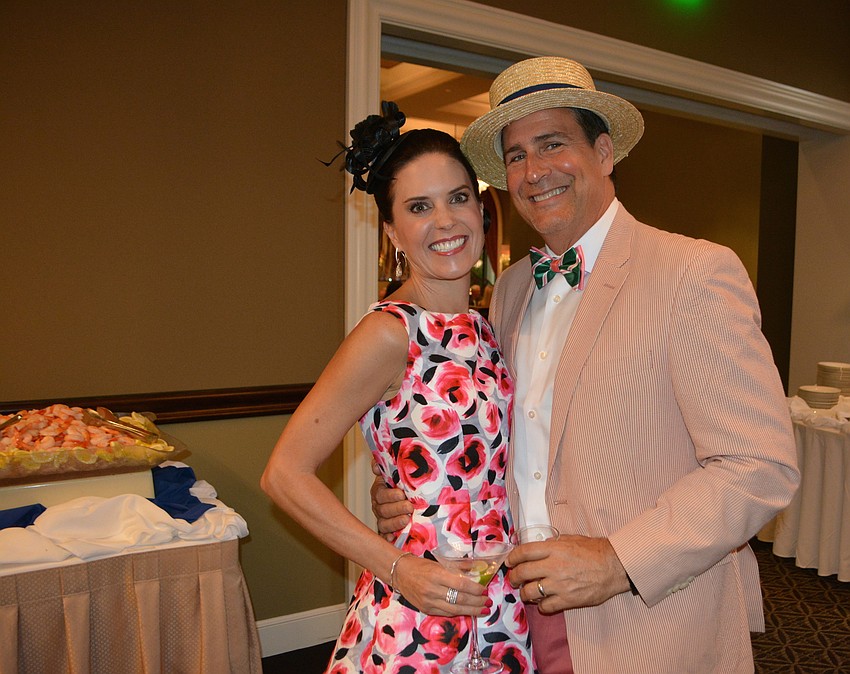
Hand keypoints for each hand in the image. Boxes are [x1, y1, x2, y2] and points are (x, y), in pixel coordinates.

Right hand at [370, 461, 412, 539]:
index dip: (390, 495)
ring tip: (407, 520)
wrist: (413, 499)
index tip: (401, 494)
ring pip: (383, 524)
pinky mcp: (387, 532)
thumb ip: (386, 465)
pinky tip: (393, 538)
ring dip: (395, 523)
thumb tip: (375, 466)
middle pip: (383, 509)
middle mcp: (379, 506)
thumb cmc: (405, 485)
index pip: (380, 493)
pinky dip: (388, 537)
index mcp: (380, 491)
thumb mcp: (397, 473)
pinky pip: (385, 536)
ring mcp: (382, 519)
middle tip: (409, 507)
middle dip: (396, 508)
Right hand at [393, 554, 488, 616]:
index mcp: (437, 575)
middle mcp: (432, 590)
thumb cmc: (421, 565)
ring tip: (483, 610)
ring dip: (471, 611)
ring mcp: (429, 602)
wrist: (400, 573)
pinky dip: (459, 613)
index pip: (461, 585)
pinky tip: (468, 611)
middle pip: (460, 599)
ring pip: (455, 610)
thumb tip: (477, 570)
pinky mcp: (426, 610)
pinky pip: (446, 613)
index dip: (476, 589)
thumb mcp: (439, 562)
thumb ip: (458, 567)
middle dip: (477, 602)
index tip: (485, 590)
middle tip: (488, 602)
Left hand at [506, 535, 630, 612]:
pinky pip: (545, 607)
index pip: (523, 552)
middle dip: (514, 577)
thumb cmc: (594, 551)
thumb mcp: (570, 539)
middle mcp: (553, 567)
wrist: (614, 567)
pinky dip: (541, 606)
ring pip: (529, 592)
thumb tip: (539, 547)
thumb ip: (552, 543)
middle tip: (514, 578)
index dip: (512, 558)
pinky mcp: (567, 600)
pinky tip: (543, 602)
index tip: (509, 562)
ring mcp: (559, 585)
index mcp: (553, 549)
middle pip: (522, 572)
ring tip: (526, 592)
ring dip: (524, 593)